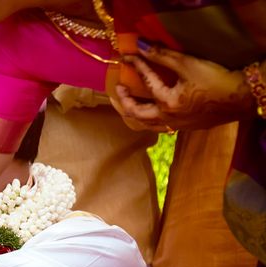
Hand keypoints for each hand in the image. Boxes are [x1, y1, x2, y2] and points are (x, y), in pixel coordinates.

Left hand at [113, 46, 254, 131]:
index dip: (137, 66)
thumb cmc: (217, 80)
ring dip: (133, 114)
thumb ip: (163, 56)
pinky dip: (148, 121)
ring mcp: (175, 125)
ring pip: (145, 125)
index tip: (128, 57)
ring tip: (126, 105)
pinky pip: (159, 128)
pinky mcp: (184, 128)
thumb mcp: (189, 64)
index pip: (146, 82)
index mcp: (167, 102)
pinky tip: (148, 115)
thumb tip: (142, 46)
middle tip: (119, 89)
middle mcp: (167, 117)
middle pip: (136, 113)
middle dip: (124, 101)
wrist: (241, 98)